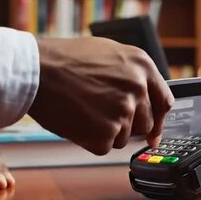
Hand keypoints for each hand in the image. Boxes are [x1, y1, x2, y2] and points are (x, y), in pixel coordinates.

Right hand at [29, 37, 173, 154]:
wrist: (36, 70)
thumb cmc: (65, 59)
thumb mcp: (109, 53)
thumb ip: (133, 74)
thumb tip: (147, 98)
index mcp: (143, 66)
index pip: (164, 102)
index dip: (158, 120)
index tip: (154, 133)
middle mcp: (138, 88)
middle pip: (145, 124)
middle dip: (127, 126)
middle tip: (100, 115)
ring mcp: (124, 111)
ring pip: (124, 137)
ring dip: (107, 132)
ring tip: (84, 110)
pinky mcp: (107, 133)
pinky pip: (105, 146)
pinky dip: (90, 140)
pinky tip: (77, 120)